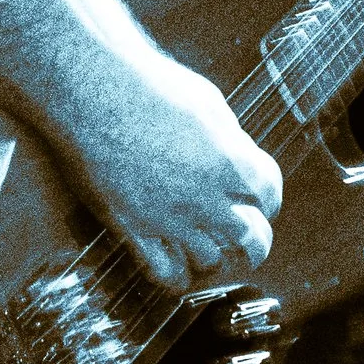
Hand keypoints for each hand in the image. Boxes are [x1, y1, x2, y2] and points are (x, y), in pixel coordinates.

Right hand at [55, 42, 284, 293]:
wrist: (94, 92)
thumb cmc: (149, 86)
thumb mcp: (206, 100)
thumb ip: (228, 136)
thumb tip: (235, 153)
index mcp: (230, 162)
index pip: (269, 192)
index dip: (270, 197)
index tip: (264, 200)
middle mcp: (205, 197)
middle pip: (249, 235)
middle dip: (256, 240)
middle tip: (253, 241)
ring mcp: (170, 217)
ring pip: (210, 258)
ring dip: (216, 254)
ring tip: (212, 249)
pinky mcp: (134, 227)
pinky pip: (163, 270)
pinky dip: (177, 277)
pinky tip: (180, 273)